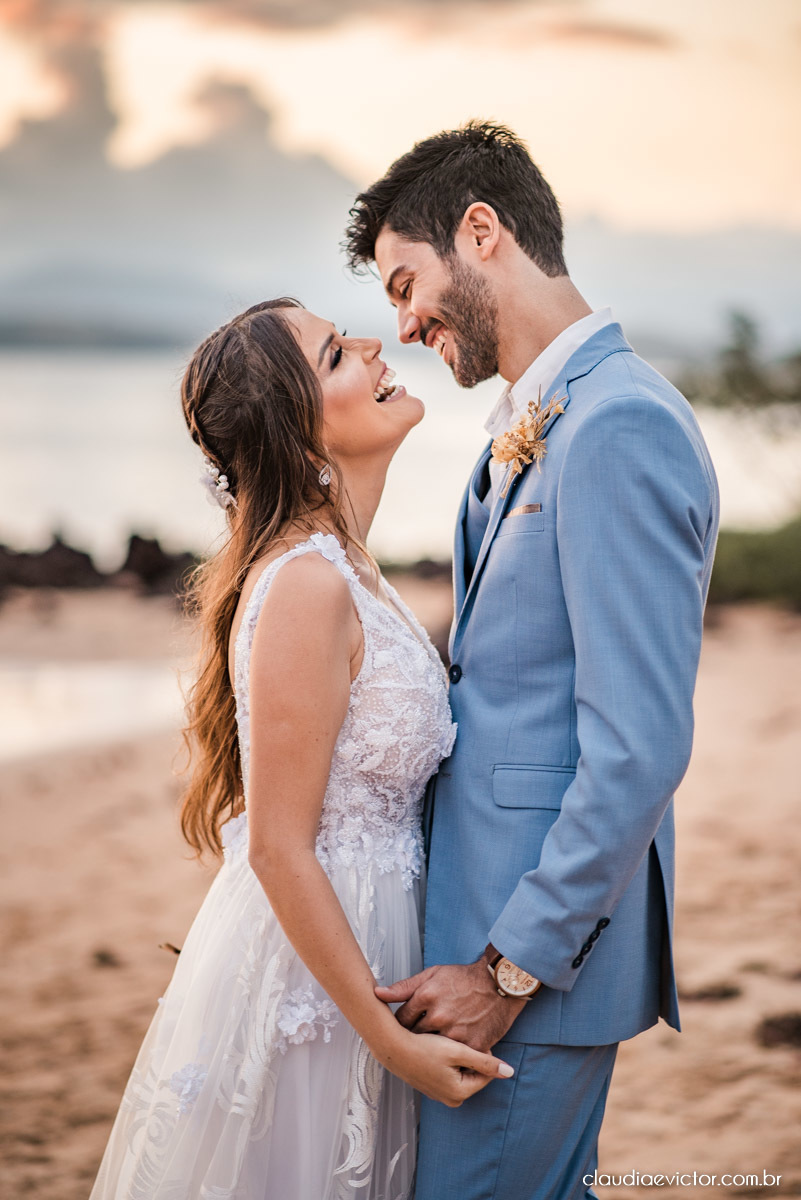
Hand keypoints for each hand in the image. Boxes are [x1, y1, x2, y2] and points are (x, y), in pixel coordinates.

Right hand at [374, 1027, 514, 1107]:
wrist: (392, 1046)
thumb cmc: (424, 1047)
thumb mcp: (458, 1051)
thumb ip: (485, 1062)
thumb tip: (510, 1072)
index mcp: (459, 1094)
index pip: (485, 1073)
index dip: (481, 1051)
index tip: (470, 1035)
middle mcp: (449, 1099)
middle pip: (473, 1073)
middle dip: (469, 1056)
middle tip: (458, 1038)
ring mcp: (438, 1093)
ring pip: (460, 1071)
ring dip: (458, 1056)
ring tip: (447, 1041)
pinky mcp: (430, 1085)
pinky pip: (447, 1071)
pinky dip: (447, 1059)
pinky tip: (438, 1045)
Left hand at [375, 959, 527, 1052]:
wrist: (499, 984)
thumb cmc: (465, 978)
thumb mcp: (433, 974)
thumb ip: (404, 987)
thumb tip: (378, 993)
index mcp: (426, 996)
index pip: (401, 1019)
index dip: (401, 1024)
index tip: (405, 1027)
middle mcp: (438, 1016)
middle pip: (414, 1036)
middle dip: (413, 1038)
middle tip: (414, 1040)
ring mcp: (455, 1032)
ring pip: (433, 1049)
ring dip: (432, 1049)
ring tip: (431, 1047)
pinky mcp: (472, 1045)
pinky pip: (456, 1058)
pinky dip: (452, 1056)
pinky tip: (451, 1052)